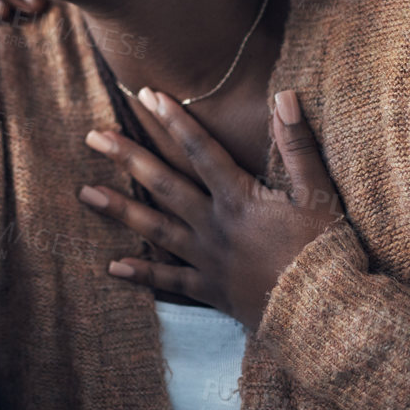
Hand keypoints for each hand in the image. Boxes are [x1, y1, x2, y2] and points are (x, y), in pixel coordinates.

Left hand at [76, 88, 342, 330]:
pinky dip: (141, 274)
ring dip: (119, 209)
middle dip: (127, 156)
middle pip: (163, 184)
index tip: (148, 94)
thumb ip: (298, 145)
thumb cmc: (325, 251)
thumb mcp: (318, 194)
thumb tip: (284, 96)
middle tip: (92, 136)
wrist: (324, 314)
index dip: (174, 120)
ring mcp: (207, 260)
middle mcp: (214, 226)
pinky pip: (169, 282)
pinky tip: (113, 266)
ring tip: (85, 193)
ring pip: (155, 229)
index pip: (200, 150)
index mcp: (239, 199)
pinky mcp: (210, 291)